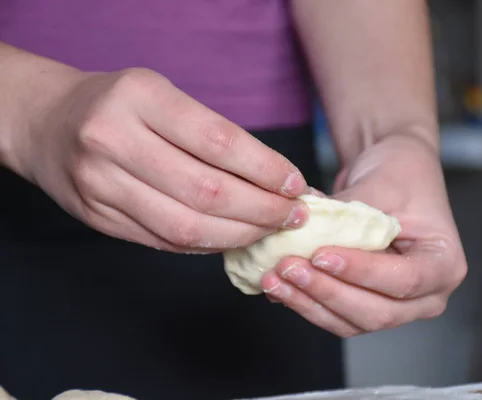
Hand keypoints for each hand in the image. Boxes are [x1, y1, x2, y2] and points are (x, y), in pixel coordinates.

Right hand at [12, 68, 308, 251]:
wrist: (49, 122)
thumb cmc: (121, 105)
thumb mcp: (163, 96)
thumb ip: (211, 135)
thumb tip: (275, 181)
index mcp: (140, 97)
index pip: (219, 141)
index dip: (265, 169)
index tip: (296, 184)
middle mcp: (114, 140)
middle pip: (207, 191)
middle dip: (262, 210)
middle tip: (293, 215)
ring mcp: (100, 184)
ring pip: (186, 227)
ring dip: (240, 235)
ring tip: (269, 230)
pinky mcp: (97, 218)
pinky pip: (165, 242)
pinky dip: (207, 245)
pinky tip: (232, 238)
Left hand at [261, 134, 466, 336]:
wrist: (392, 171)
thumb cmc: (399, 174)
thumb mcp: (379, 187)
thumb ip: (344, 217)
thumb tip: (298, 233)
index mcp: (444, 264)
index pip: (404, 280)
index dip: (361, 272)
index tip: (322, 255)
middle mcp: (426, 295)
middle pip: (377, 312)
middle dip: (328, 292)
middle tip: (290, 267)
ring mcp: (396, 305)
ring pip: (352, 321)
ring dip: (310, 303)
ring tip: (275, 278)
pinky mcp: (367, 304)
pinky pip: (336, 316)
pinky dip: (306, 303)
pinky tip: (279, 287)